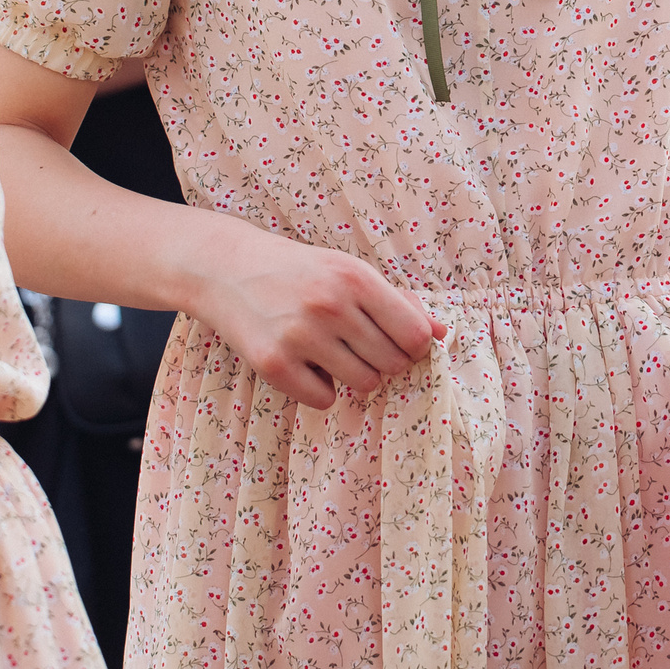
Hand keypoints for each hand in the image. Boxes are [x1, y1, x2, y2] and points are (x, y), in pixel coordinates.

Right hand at [189, 217, 443, 409]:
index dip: (412, 346)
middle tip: (357, 343)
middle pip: (392, 364)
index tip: (396, 341)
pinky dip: (320, 388)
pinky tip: (305, 363)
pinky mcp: (274, 364)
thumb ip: (397, 303)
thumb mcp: (350, 272)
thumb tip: (441, 334)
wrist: (228, 268)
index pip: (414, 336)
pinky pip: (325, 400)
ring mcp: (300, 336)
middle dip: (384, 360)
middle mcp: (331, 306)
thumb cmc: (301, 272)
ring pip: (364, 384)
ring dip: (354, 374)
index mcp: (356, 278)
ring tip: (331, 350)